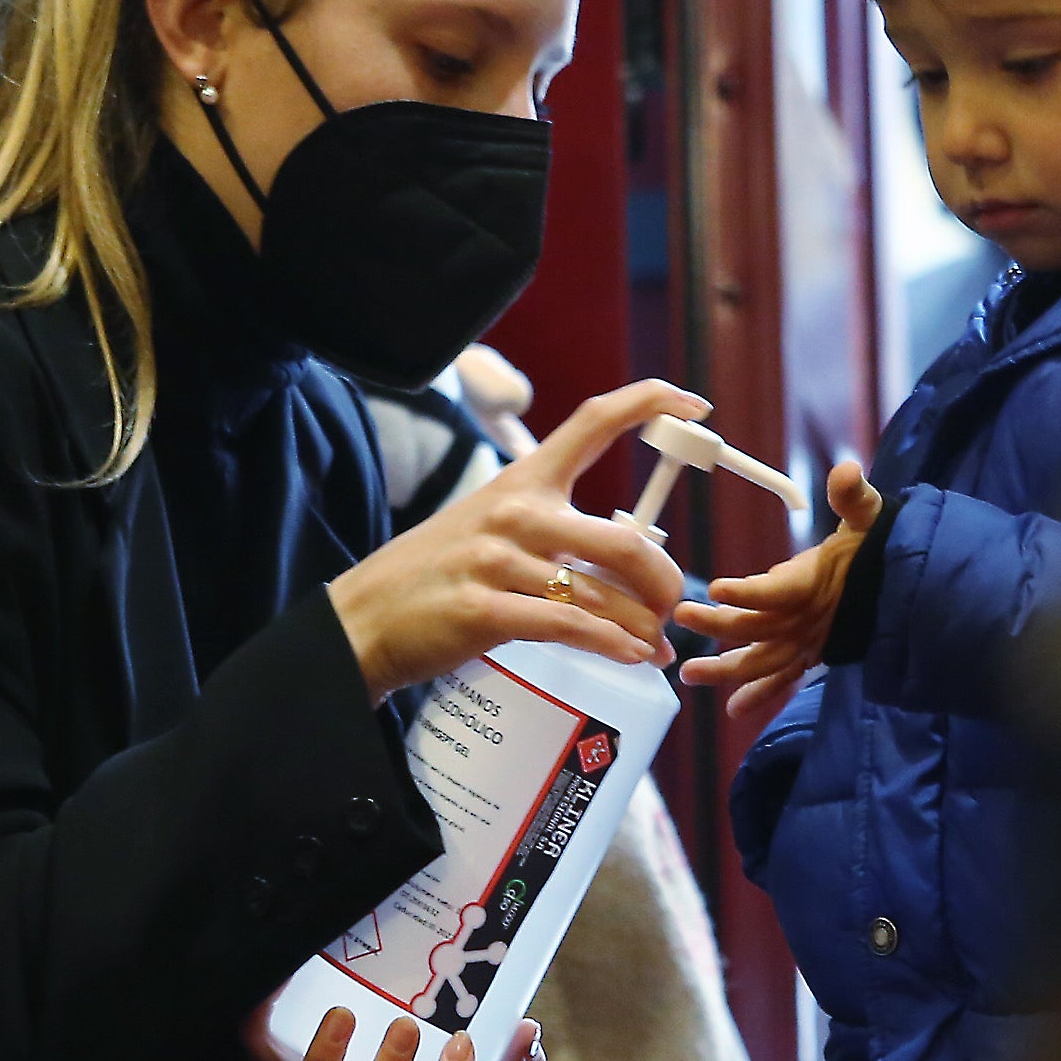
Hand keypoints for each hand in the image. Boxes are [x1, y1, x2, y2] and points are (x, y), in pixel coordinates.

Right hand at [328, 379, 708, 700]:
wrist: (364, 619)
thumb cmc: (436, 576)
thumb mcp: (489, 528)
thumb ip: (551, 532)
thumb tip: (625, 563)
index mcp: (521, 481)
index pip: (594, 422)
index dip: (651, 403)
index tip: (696, 404)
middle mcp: (515, 513)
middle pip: (625, 541)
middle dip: (665, 582)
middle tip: (672, 609)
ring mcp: (498, 561)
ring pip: (604, 596)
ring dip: (643, 629)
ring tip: (654, 647)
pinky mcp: (486, 610)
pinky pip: (570, 628)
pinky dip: (611, 647)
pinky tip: (629, 657)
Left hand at [677, 460, 883, 744]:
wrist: (911, 588)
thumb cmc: (880, 545)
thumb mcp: (871, 515)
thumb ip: (854, 497)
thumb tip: (846, 472)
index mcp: (816, 582)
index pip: (778, 590)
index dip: (748, 591)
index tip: (715, 588)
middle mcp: (809, 619)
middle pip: (758, 627)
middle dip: (717, 626)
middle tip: (681, 616)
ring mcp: (809, 641)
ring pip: (763, 660)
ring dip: (726, 670)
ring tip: (688, 674)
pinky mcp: (812, 655)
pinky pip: (783, 679)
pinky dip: (761, 694)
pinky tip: (734, 708)